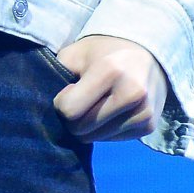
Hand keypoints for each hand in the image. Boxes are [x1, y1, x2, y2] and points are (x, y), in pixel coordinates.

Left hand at [49, 34, 169, 142]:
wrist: (147, 54)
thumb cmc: (103, 53)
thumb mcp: (76, 53)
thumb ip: (58, 74)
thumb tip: (43, 104)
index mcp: (110, 71)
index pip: (69, 110)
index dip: (61, 103)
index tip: (69, 90)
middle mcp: (131, 93)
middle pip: (81, 129)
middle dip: (73, 118)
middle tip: (81, 99)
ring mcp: (143, 112)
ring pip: (96, 138)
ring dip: (89, 125)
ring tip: (97, 103)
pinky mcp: (149, 126)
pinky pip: (111, 140)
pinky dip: (105, 128)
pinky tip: (112, 110)